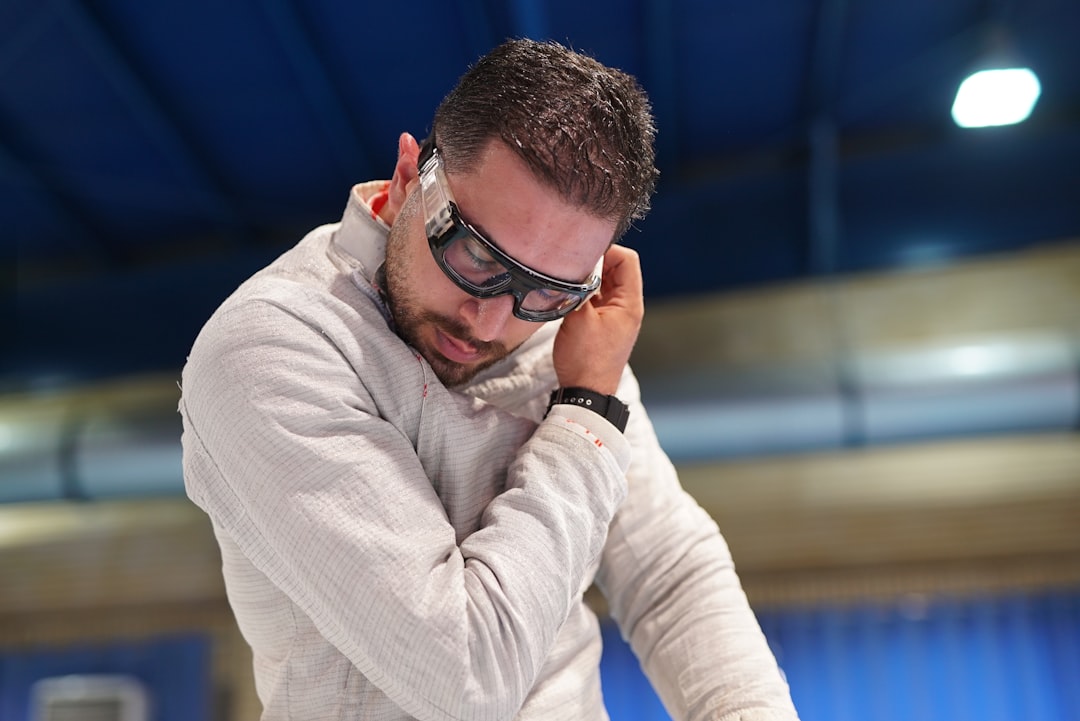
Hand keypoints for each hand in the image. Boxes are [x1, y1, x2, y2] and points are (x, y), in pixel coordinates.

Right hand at [552, 245, 643, 394]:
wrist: (585, 393)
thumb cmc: (585, 360)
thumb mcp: (579, 318)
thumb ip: (579, 288)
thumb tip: (575, 267)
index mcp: (629, 303)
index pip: (627, 260)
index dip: (606, 250)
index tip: (582, 254)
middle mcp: (627, 307)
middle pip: (615, 269)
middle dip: (593, 264)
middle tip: (570, 266)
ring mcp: (615, 316)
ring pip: (603, 284)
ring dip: (586, 279)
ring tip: (566, 282)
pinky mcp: (603, 325)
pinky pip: (596, 298)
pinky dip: (583, 293)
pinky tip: (567, 297)